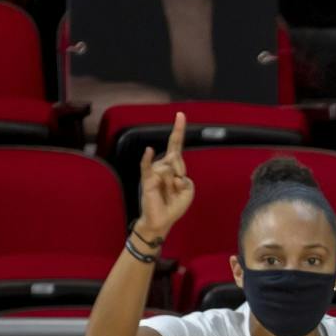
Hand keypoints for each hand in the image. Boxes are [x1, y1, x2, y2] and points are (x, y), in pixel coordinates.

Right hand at [135, 112, 193, 242]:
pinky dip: (147, 159)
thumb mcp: (188, 191)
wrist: (162, 220)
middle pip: (176, 158)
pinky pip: (148, 167)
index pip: (176, 145)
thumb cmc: (174, 205)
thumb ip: (186, 179)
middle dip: (180, 171)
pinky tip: (148, 151)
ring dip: (173, 184)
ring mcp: (155, 171)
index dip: (178, 130)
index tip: (180, 114)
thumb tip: (173, 173)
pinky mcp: (147, 179)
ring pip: (170, 169)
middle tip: (176, 187)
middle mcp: (163, 165)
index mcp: (174, 166)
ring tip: (167, 195)